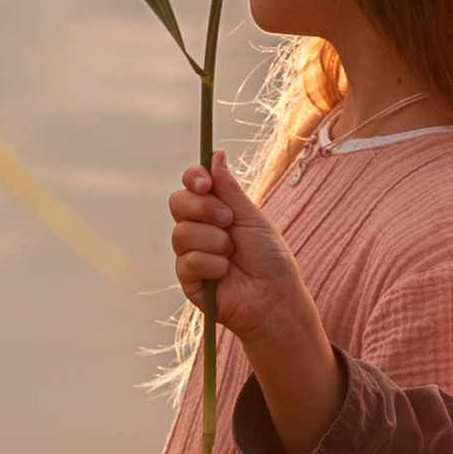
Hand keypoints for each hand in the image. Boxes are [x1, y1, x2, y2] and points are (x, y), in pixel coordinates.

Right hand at [169, 154, 342, 453]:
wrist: (275, 299)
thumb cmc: (270, 259)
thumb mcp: (252, 218)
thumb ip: (230, 189)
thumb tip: (216, 154)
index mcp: (216, 210)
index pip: (192, 184)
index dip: (193, 178)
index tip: (205, 182)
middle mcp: (199, 228)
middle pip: (178, 202)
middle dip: (203, 208)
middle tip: (228, 221)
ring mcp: (191, 253)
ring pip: (180, 232)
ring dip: (213, 240)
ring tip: (232, 254)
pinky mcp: (187, 279)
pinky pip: (186, 260)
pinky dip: (210, 264)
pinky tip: (225, 274)